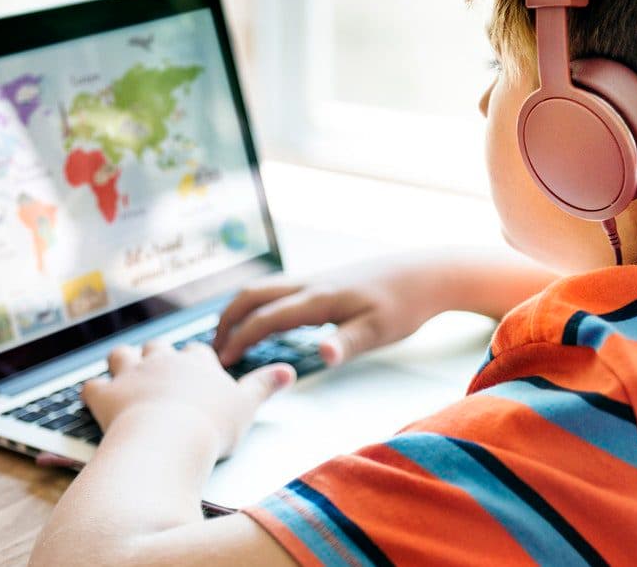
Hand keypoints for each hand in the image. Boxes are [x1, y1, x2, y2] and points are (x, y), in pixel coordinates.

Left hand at [81, 341, 294, 456]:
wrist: (169, 440)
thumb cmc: (211, 427)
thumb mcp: (246, 406)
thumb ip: (264, 386)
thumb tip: (289, 371)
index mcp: (198, 363)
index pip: (198, 353)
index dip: (198, 363)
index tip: (200, 374)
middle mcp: (163, 361)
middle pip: (158, 347)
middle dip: (158, 357)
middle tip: (161, 374)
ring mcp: (131, 375)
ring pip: (122, 355)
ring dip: (123, 363)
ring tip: (126, 376)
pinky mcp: (106, 395)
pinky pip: (93, 387)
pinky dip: (95, 392)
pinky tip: (98, 400)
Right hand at [212, 260, 446, 367]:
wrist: (424, 273)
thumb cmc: (403, 305)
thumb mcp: (379, 331)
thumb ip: (347, 343)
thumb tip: (322, 356)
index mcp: (318, 299)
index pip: (265, 318)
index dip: (239, 339)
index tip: (221, 363)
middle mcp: (309, 284)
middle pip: (252, 295)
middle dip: (227, 321)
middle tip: (212, 351)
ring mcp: (314, 279)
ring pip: (263, 289)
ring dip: (239, 310)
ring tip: (227, 337)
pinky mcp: (322, 281)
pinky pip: (277, 290)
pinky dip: (257, 305)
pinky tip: (262, 322)